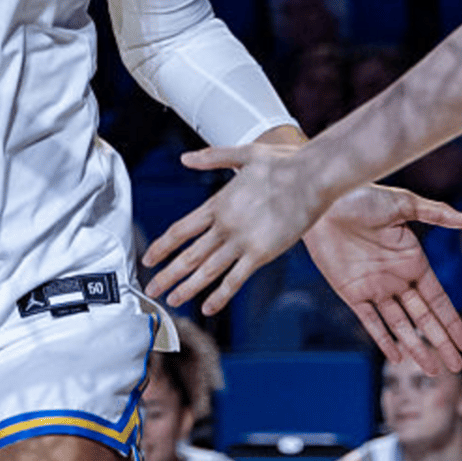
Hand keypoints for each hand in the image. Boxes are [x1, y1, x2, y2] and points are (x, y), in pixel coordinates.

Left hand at [142, 142, 341, 313]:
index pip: (181, 229)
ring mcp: (242, 240)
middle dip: (168, 274)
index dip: (163, 246)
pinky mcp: (262, 253)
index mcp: (218, 203)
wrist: (312, 175)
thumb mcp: (243, 153)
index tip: (149, 258)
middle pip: (189, 254)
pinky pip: (236, 279)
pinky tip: (208, 307)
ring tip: (173, 300)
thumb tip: (185, 159)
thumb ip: (211, 157)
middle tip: (152, 289)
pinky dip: (220, 295)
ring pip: (207, 270)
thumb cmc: (283, 163)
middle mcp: (225, 225)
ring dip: (187, 287)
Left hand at [301, 184, 461, 374]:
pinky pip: (370, 321)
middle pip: (423, 318)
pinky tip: (398, 357)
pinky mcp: (351, 291)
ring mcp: (374, 287)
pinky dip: (383, 339)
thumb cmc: (362, 196)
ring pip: (400, 325)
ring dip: (416, 347)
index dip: (452, 322)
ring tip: (433, 371)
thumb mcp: (403, 204)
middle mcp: (396, 278)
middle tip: (457, 368)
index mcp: (413, 261)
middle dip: (440, 343)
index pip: (438, 300)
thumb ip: (437, 214)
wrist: (324, 201)